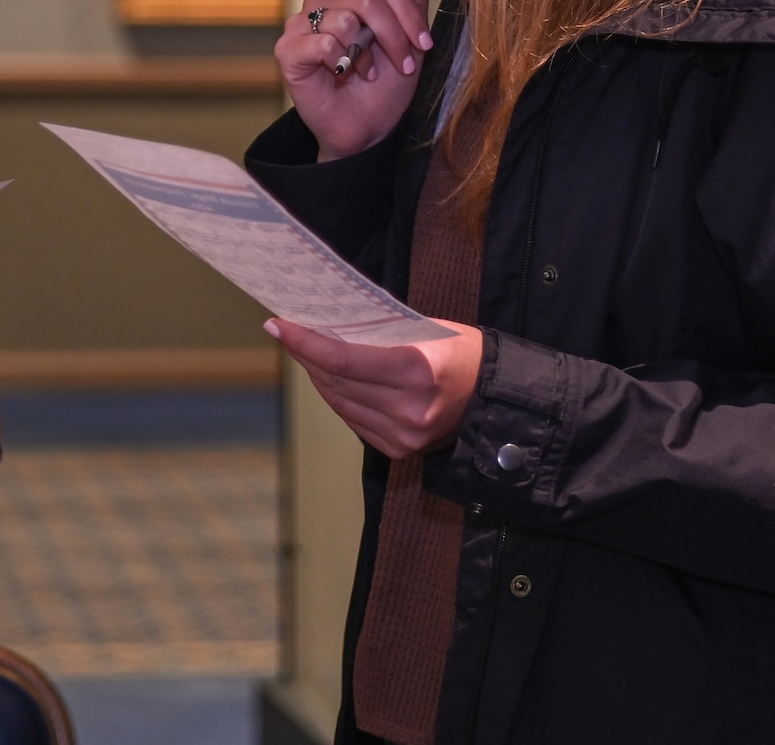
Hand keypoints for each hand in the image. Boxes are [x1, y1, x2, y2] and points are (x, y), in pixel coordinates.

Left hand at [267, 317, 482, 458]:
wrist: (496, 400)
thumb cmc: (462, 353)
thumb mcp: (426, 330)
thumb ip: (380, 333)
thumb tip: (328, 325)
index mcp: (416, 370)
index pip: (342, 359)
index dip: (305, 343)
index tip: (278, 325)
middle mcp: (407, 408)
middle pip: (336, 381)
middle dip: (305, 355)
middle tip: (285, 333)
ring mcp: (403, 434)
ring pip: (340, 403)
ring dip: (317, 376)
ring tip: (304, 352)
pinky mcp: (399, 450)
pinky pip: (354, 420)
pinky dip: (337, 398)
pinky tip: (328, 379)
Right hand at [277, 0, 434, 160]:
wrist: (367, 129)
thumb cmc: (385, 86)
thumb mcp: (409, 38)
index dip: (409, 13)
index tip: (424, 44)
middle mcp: (322, 2)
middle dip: (394, 34)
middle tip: (406, 65)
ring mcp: (301, 24)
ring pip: (345, 18)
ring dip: (367, 52)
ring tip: (369, 72)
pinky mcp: (288, 50)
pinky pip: (322, 42)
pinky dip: (342, 62)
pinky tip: (344, 75)